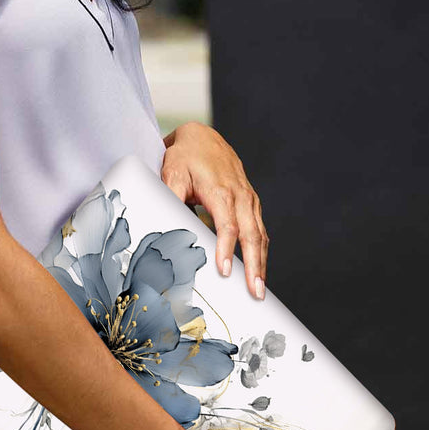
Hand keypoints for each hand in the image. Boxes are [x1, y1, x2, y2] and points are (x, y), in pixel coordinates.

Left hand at [161, 122, 268, 299]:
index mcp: (221, 190)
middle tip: (255, 292)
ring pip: (260, 234)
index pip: (227, 225)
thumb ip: (171, 196)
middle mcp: (240, 195)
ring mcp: (249, 198)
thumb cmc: (186, 155)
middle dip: (253, 266)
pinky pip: (260, 228)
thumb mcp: (172, 171)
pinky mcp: (251, 201)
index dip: (226, 250)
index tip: (224, 272)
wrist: (203, 137)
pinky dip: (261, 250)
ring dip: (261, 263)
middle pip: (251, 235)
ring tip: (258, 290)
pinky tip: (258, 267)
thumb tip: (167, 221)